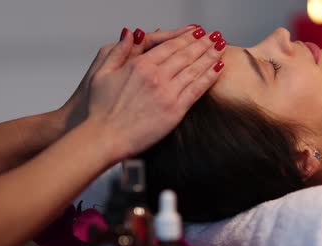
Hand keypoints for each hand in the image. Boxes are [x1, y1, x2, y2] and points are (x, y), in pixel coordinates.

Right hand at [85, 26, 225, 159]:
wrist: (104, 137)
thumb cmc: (99, 110)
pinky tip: (218, 69)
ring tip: (221, 47)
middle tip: (215, 36)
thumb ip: (118, 51)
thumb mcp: (101, 73)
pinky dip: (209, 78)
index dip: (186, 36)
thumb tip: (129, 33)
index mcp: (139, 65)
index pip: (169, 45)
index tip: (197, 31)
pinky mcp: (174, 111)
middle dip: (203, 43)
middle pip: (185, 54)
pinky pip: (196, 90)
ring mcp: (167, 93)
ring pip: (194, 69)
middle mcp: (156, 76)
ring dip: (210, 56)